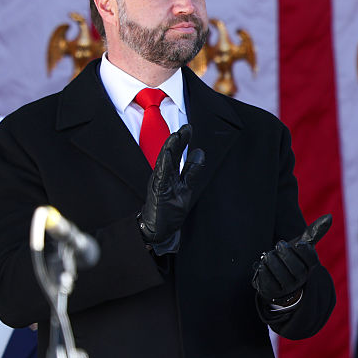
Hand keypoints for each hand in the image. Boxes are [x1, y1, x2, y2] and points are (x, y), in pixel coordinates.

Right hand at [138, 125, 205, 253]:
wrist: (158, 230)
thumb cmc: (169, 209)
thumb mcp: (186, 186)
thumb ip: (191, 170)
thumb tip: (199, 152)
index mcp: (168, 173)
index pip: (175, 154)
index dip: (182, 141)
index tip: (188, 127)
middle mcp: (162, 176)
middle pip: (169, 155)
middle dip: (177, 140)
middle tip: (185, 127)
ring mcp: (159, 184)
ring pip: (164, 163)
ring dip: (170, 150)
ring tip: (176, 137)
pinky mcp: (158, 193)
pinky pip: (161, 177)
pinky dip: (164, 166)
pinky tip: (168, 156)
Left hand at [251, 214, 331, 303]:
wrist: (275, 275)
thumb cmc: (291, 256)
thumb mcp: (301, 244)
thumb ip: (315, 232)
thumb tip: (330, 216)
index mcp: (309, 267)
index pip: (312, 261)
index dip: (306, 252)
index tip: (298, 243)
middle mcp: (300, 280)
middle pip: (297, 269)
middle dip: (287, 255)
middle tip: (279, 244)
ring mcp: (287, 288)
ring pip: (282, 276)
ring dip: (273, 262)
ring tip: (268, 254)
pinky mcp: (272, 292)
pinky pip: (269, 283)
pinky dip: (264, 271)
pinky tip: (262, 264)